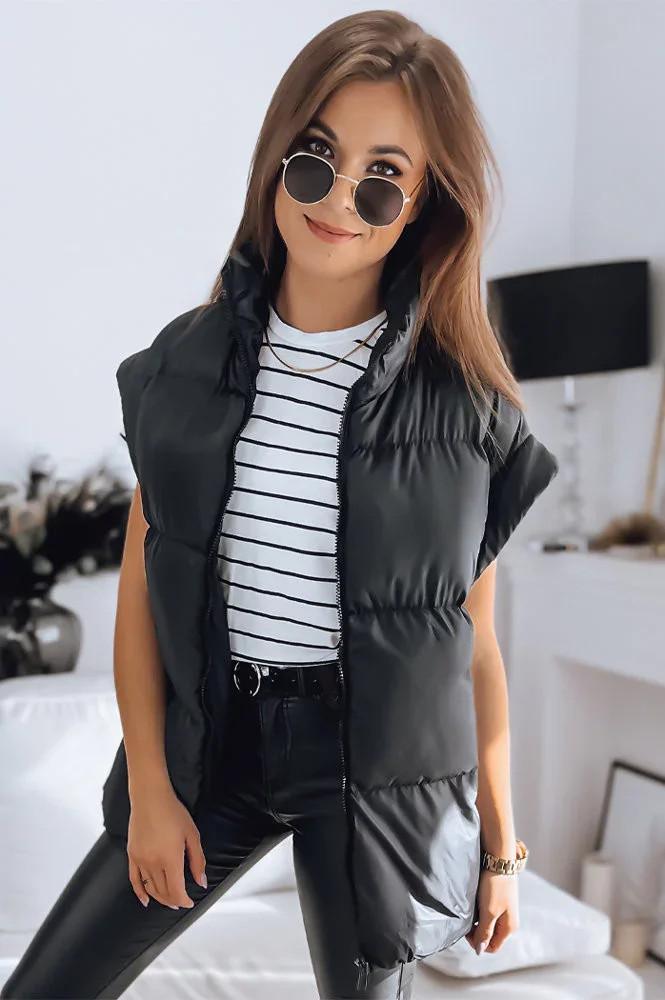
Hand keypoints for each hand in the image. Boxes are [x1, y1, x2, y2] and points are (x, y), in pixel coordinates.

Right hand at [127, 784, 207, 908]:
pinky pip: (134, 880)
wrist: (150, 797)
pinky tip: (145, 900)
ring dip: (160, 898)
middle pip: (163, 892)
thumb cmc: (173, 812)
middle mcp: (153, 863)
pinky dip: (140, 892)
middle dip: (173, 900)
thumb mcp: (192, 835)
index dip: (183, 900)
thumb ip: (197, 861)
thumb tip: (200, 881)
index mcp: (170, 859)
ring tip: (168, 901)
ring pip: (150, 888)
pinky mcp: (131, 855)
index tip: (190, 902)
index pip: (176, 891)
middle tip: (181, 901)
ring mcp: (140, 860)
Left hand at [465, 869, 518, 954]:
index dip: (479, 943)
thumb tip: (480, 951)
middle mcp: (508, 919)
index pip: (493, 946)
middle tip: (466, 920)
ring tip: (469, 910)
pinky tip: (474, 903)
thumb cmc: (495, 885)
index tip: (467, 931)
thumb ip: (485, 931)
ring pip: (488, 923)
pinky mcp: (499, 898)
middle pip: (490, 935)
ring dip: (477, 920)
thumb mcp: (489, 911)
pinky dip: (479, 911)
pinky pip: (488, 911)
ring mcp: (504, 908)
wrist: (499, 860)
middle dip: (477, 931)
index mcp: (509, 926)